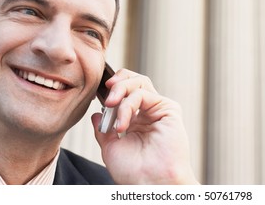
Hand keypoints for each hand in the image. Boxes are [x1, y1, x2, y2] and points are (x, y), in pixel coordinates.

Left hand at [91, 68, 198, 183]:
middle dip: (117, 83)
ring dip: (121, 90)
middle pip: (134, 81)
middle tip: (106, 97)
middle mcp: (149, 112)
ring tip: (110, 106)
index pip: (126, 92)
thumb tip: (96, 114)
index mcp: (137, 120)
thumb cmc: (134, 172)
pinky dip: (128, 105)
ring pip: (140, 83)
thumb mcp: (110, 147)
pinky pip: (144, 94)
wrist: (150, 183)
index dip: (113, 88)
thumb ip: (103, 129)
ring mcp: (159, 109)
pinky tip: (122, 123)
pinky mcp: (169, 109)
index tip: (98, 95)